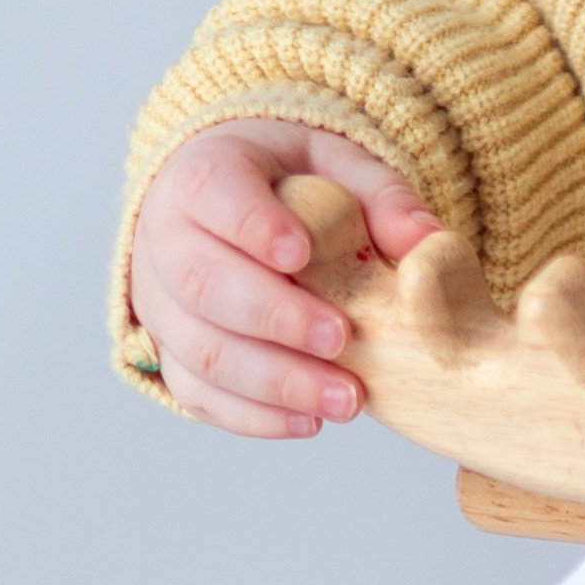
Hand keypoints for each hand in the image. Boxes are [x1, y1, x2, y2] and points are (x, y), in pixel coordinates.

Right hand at [128, 124, 436, 436]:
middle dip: (275, 319)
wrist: (222, 206)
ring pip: (201, 352)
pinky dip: (253, 416)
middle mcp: (165, 240)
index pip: (213, 194)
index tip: (302, 254)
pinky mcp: (170, 354)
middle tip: (342, 340)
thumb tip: (425, 240)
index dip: (253, 226)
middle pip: (203, 285)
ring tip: (346, 401)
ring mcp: (159, 304)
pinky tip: (310, 421)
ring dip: (275, 383)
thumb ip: (380, 194)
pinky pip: (198, 395)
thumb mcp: (333, 163)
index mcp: (200, 175)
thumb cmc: (283, 181)